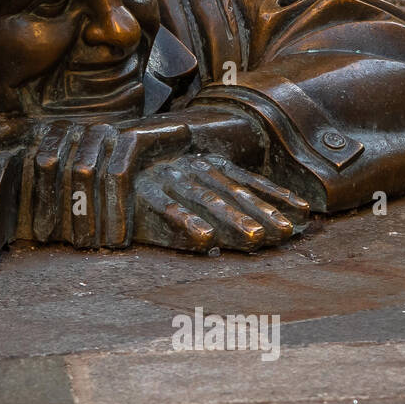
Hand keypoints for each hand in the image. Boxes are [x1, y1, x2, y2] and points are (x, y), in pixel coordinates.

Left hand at [0, 115, 193, 247]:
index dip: (39, 200)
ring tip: (92, 245)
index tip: (42, 235)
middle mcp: (78, 126)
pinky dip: (115, 206)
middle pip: (56, 169)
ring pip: (85, 174)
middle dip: (60, 211)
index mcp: (56, 129)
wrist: (169, 140)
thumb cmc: (112, 159)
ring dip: (88, 215)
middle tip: (65, 244)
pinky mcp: (134, 136)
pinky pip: (118, 172)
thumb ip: (10, 141)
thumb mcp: (68, 161)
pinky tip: (117, 234)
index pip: (35, 161)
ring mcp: (106, 130)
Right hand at [133, 153, 309, 252]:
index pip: (247, 181)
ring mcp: (168, 179)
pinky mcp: (143, 194)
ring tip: (256, 238)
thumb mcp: (189, 183)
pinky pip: (168, 210)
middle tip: (286, 233)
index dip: (275, 195)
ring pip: (206, 201)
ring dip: (232, 219)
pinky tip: (206, 240)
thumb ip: (218, 198)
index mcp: (205, 163)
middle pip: (233, 192)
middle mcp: (190, 168)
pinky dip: (187, 223)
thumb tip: (262, 224)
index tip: (304, 212)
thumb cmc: (151, 183)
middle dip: (261, 212)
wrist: (99, 171)